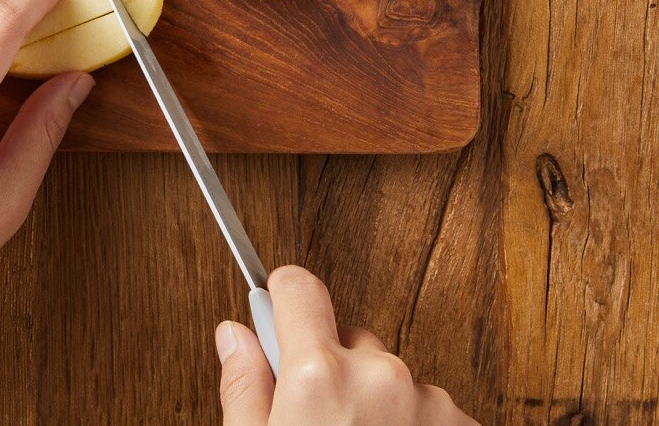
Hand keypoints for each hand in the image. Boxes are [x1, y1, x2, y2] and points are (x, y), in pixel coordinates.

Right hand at [216, 267, 475, 424]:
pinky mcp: (465, 425)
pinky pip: (430, 407)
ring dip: (378, 400)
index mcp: (319, 375)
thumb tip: (234, 336)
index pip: (299, 288)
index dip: (282, 294)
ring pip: (392, 377)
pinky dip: (413, 424)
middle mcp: (380, 376)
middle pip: (350, 339)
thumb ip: (244, 387)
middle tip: (318, 416)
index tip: (277, 301)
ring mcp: (430, 401)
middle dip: (333, 366)